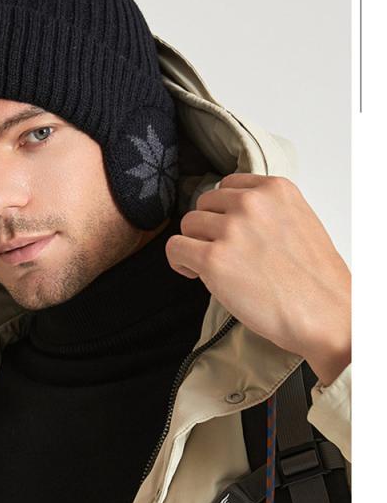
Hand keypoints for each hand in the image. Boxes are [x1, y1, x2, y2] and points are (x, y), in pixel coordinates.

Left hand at [165, 173, 350, 385]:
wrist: (327, 316)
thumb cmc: (315, 281)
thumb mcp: (298, 223)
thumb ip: (266, 211)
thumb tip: (230, 216)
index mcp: (276, 190)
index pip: (227, 186)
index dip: (223, 211)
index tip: (228, 231)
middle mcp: (252, 203)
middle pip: (204, 203)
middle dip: (208, 228)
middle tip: (222, 253)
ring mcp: (231, 230)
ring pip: (188, 224)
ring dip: (194, 245)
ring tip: (212, 267)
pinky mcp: (213, 259)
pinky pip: (175, 248)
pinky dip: (179, 262)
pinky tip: (194, 274)